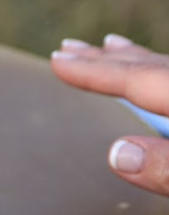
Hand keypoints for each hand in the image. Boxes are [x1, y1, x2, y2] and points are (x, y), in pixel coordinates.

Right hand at [51, 34, 168, 195]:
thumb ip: (167, 167)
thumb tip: (117, 154)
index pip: (138, 81)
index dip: (95, 71)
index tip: (56, 61)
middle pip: (151, 68)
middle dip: (106, 60)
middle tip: (67, 47)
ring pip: (168, 71)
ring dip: (134, 61)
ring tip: (109, 47)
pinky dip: (159, 75)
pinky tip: (157, 78)